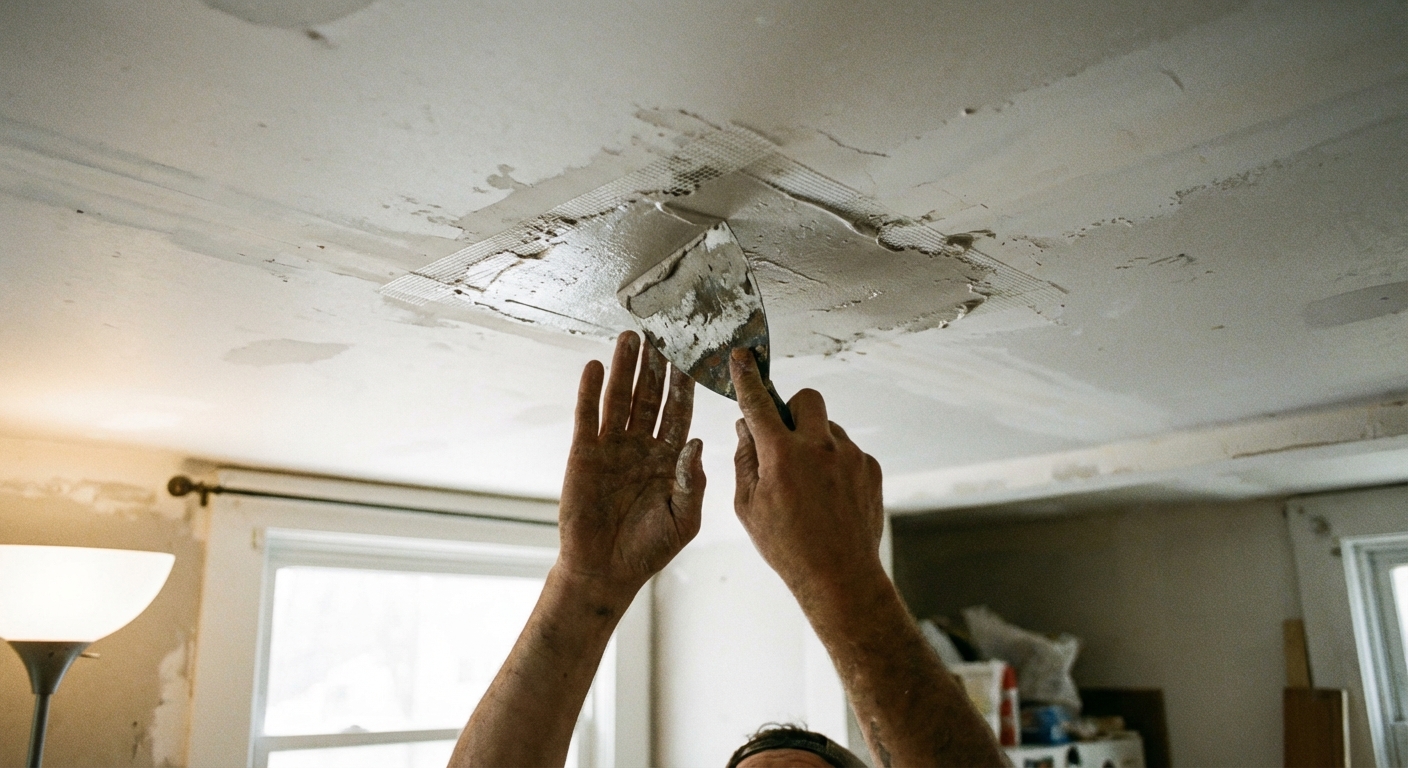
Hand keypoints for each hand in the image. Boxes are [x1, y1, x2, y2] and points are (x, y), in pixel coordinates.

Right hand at [557, 332, 704, 600]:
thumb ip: (693, 481)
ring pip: (619, 398)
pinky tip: (594, 366)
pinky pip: (587, 417)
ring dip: (624, 368)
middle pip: (650, 396)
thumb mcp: (684, 519)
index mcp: (668, 459)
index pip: (679, 412)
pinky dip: (589, 391)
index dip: (684, 384)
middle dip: (655, 365)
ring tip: (630, 337)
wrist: (606, 571)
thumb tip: (696, 442)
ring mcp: (611, 448)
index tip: (694, 354)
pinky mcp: (583, 454)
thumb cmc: (649, 550)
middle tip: (662, 331)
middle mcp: (641, 447)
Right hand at [730, 349, 883, 596]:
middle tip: (785, 436)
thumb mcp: (748, 506)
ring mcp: (851, 457)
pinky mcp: (871, 469)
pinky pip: (848, 452)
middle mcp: (820, 448)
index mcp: (782, 456)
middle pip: (807, 398)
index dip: (746, 378)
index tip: (742, 356)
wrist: (840, 577)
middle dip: (793, 408)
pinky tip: (829, 498)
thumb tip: (746, 428)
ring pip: (828, 428)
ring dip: (815, 443)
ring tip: (809, 487)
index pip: (759, 404)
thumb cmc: (787, 546)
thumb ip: (745, 460)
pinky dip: (836, 465)